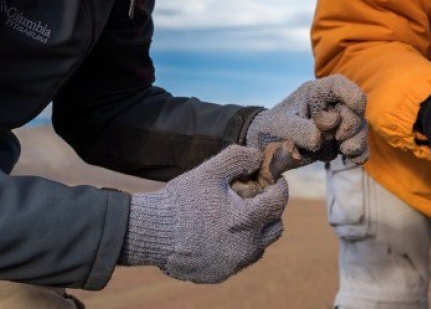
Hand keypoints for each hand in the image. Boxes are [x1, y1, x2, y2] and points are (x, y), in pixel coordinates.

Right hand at [120, 145, 287, 283]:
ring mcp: (233, 264)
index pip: (278, 202)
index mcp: (246, 220)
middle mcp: (245, 247)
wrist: (151, 232)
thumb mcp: (209, 171)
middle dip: (270, 210)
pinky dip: (236, 246)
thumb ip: (238, 158)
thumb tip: (260, 157)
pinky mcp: (220, 275)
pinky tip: (219, 233)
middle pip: (275, 228)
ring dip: (255, 230)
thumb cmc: (181, 199)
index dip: (279, 187)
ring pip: (259, 247)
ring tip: (236, 215)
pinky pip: (239, 260)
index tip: (274, 179)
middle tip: (255, 197)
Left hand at [245, 75, 367, 164]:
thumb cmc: (272, 129)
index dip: (352, 93)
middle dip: (351, 125)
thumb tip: (320, 138)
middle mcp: (329, 107)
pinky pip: (357, 147)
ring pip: (359, 129)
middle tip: (337, 137)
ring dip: (358, 141)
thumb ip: (300, 130)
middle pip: (354, 111)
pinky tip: (355, 159)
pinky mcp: (337, 143)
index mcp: (316, 94)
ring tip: (346, 150)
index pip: (339, 85)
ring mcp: (336, 126)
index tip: (358, 107)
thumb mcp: (282, 127)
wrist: (266, 148)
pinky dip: (359, 153)